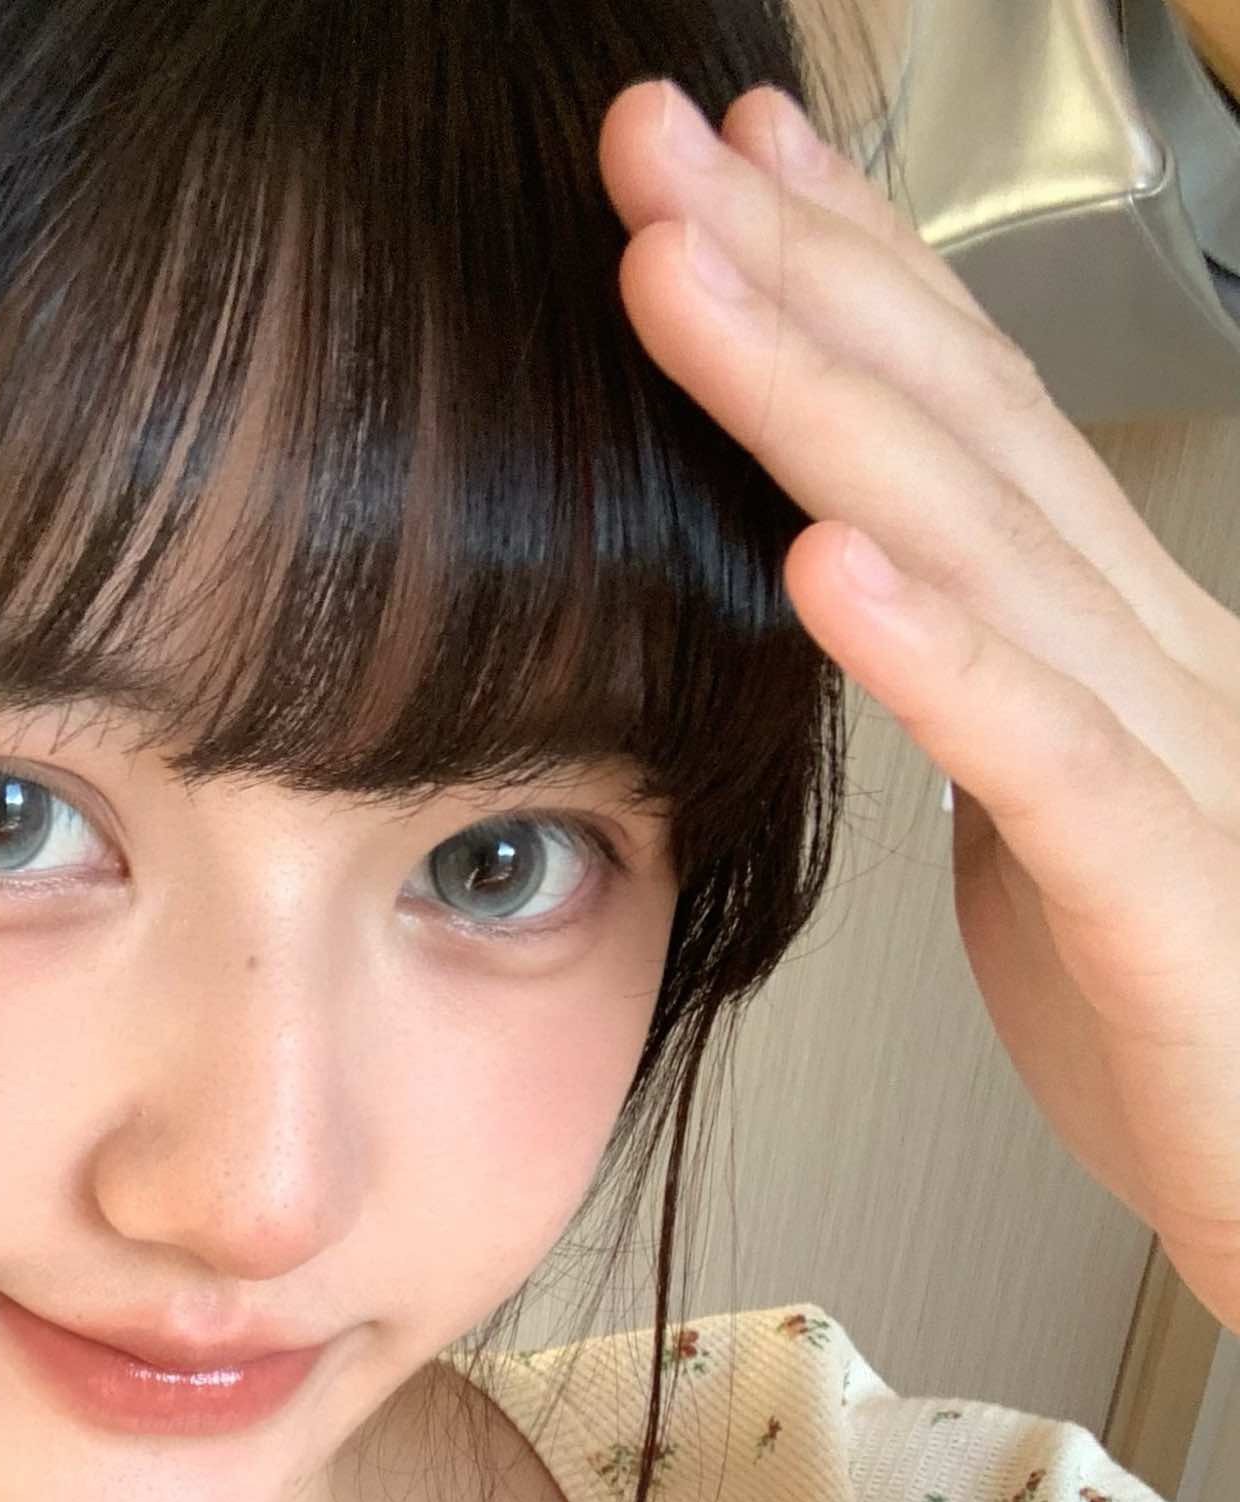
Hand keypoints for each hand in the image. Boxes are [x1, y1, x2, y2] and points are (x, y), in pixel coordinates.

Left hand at [598, 75, 1239, 1337]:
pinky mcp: (1165, 894)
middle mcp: (1153, 656)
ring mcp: (1176, 758)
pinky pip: (1041, 754)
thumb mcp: (1048, 844)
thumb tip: (885, 635)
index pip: (967, 418)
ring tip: (685, 275)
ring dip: (819, 398)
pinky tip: (821, 561)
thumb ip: (982, 722)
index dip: (845, 272)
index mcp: (1111, 645)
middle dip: (797, 266)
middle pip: (956, 424)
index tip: (723, 164)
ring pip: (982, 543)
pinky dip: (933, 651)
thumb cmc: (1186, 1028)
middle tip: (649, 139)